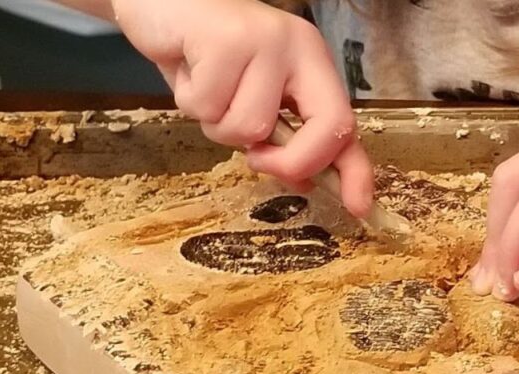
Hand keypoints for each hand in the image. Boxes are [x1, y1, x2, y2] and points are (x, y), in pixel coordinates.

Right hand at [111, 0, 372, 215]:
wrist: (161, 0)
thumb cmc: (207, 55)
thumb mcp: (252, 96)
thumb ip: (282, 134)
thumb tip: (305, 182)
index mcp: (313, 63)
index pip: (345, 124)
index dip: (355, 171)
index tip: (358, 208)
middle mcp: (300, 48)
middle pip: (323, 130)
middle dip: (288, 163)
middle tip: (255, 157)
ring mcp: (266, 41)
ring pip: (250, 128)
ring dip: (216, 123)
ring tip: (205, 88)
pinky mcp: (225, 40)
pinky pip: (209, 107)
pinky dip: (189, 101)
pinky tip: (188, 70)